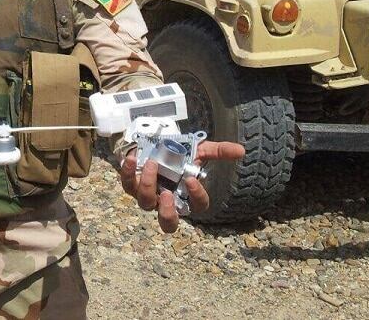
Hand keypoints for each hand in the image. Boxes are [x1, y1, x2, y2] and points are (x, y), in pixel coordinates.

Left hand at [119, 140, 244, 232]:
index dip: (197, 197)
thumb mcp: (199, 151)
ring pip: (145, 203)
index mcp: (186, 197)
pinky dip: (128, 172)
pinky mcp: (132, 185)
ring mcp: (148, 195)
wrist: (153, 145)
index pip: (197, 206)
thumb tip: (241, 151)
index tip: (191, 180)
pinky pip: (127, 184)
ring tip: (152, 165)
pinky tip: (131, 159)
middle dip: (167, 213)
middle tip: (168, 194)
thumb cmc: (178, 154)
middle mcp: (167, 201)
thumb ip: (218, 152)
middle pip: (167, 223)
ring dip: (148, 185)